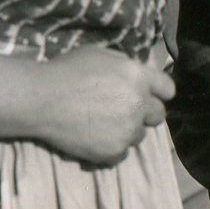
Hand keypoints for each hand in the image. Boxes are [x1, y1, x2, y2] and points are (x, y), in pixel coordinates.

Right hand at [35, 47, 172, 167]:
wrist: (41, 99)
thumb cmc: (66, 72)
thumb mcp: (100, 55)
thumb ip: (125, 65)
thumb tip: (139, 74)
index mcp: (138, 77)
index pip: (168, 89)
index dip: (158, 93)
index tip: (148, 96)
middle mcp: (139, 103)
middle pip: (158, 115)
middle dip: (144, 113)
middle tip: (123, 112)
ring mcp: (128, 130)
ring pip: (139, 135)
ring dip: (127, 131)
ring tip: (102, 124)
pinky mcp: (114, 151)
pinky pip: (122, 153)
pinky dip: (111, 148)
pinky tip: (94, 137)